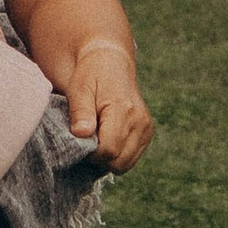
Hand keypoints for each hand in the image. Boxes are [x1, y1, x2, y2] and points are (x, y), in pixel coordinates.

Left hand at [63, 40, 153, 169]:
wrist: (111, 63)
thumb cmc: (91, 75)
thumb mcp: (79, 88)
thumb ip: (81, 111)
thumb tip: (82, 133)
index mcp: (123, 110)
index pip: (108, 149)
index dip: (90, 152)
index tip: (80, 140)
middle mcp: (140, 121)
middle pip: (119, 162)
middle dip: (99, 158)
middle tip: (86, 140)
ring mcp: (146, 128)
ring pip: (126, 164)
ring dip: (108, 159)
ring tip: (96, 138)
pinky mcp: (147, 133)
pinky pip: (131, 158)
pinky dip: (117, 155)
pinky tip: (106, 139)